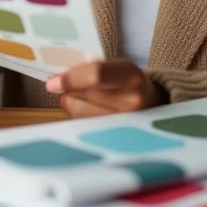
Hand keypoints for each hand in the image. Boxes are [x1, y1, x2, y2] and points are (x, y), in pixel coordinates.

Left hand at [45, 59, 166, 117]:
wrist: (154, 105)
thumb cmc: (128, 82)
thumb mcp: (118, 67)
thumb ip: (93, 68)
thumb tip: (58, 79)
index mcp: (131, 76)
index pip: (96, 75)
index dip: (71, 78)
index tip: (53, 82)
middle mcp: (131, 102)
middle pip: (84, 95)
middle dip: (68, 88)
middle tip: (63, 83)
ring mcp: (123, 124)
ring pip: (78, 112)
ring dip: (71, 101)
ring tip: (82, 96)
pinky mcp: (113, 139)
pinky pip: (81, 125)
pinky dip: (77, 115)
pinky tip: (87, 109)